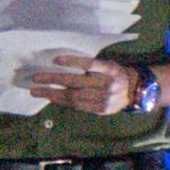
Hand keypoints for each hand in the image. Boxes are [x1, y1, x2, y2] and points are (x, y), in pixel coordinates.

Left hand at [20, 53, 139, 117]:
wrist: (134, 91)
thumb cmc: (114, 74)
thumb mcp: (107, 65)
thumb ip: (91, 66)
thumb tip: (59, 63)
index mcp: (110, 70)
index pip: (90, 64)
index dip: (73, 62)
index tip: (55, 59)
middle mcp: (108, 84)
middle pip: (76, 82)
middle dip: (53, 80)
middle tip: (35, 78)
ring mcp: (105, 99)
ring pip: (74, 97)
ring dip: (52, 94)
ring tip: (36, 91)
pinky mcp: (101, 110)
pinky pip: (78, 106)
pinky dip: (62, 102)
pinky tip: (50, 98)